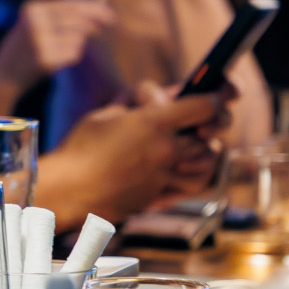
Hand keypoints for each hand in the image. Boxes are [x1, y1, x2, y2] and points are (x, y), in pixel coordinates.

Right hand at [0, 0, 116, 95]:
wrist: (3, 75)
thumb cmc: (25, 48)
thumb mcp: (35, 23)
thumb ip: (60, 14)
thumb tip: (99, 10)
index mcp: (32, 8)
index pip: (71, 3)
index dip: (94, 8)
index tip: (110, 15)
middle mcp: (35, 21)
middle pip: (78, 19)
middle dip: (94, 25)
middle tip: (102, 29)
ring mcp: (40, 40)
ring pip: (79, 36)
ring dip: (77, 43)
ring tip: (60, 49)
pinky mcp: (45, 58)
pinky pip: (74, 53)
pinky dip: (71, 56)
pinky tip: (56, 60)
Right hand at [41, 81, 233, 226]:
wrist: (67, 190)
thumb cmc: (78, 150)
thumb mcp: (104, 115)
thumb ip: (136, 104)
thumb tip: (156, 96)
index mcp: (152, 123)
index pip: (204, 105)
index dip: (217, 95)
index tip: (220, 92)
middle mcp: (166, 149)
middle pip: (210, 133)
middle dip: (211, 122)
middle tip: (202, 118)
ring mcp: (166, 175)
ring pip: (208, 160)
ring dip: (204, 149)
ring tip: (192, 143)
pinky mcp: (160, 195)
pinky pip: (194, 184)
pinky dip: (197, 174)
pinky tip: (185, 167)